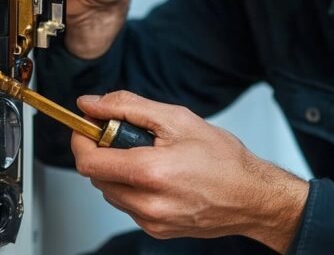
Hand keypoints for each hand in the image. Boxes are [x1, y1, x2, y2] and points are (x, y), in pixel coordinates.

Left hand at [71, 91, 308, 252]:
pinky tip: (160, 178)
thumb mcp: (177, 118)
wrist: (251, 195)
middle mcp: (147, 202)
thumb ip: (128, 107)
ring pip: (111, 192)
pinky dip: (134, 189)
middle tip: (130, 138)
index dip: (82, 140)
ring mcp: (150, 220)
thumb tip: (91, 103)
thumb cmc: (223, 158)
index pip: (88, 161)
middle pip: (96, 176)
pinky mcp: (156, 230)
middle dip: (104, 153)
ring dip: (119, 172)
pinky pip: (129, 206)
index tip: (90, 127)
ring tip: (151, 158)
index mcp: (150, 172)